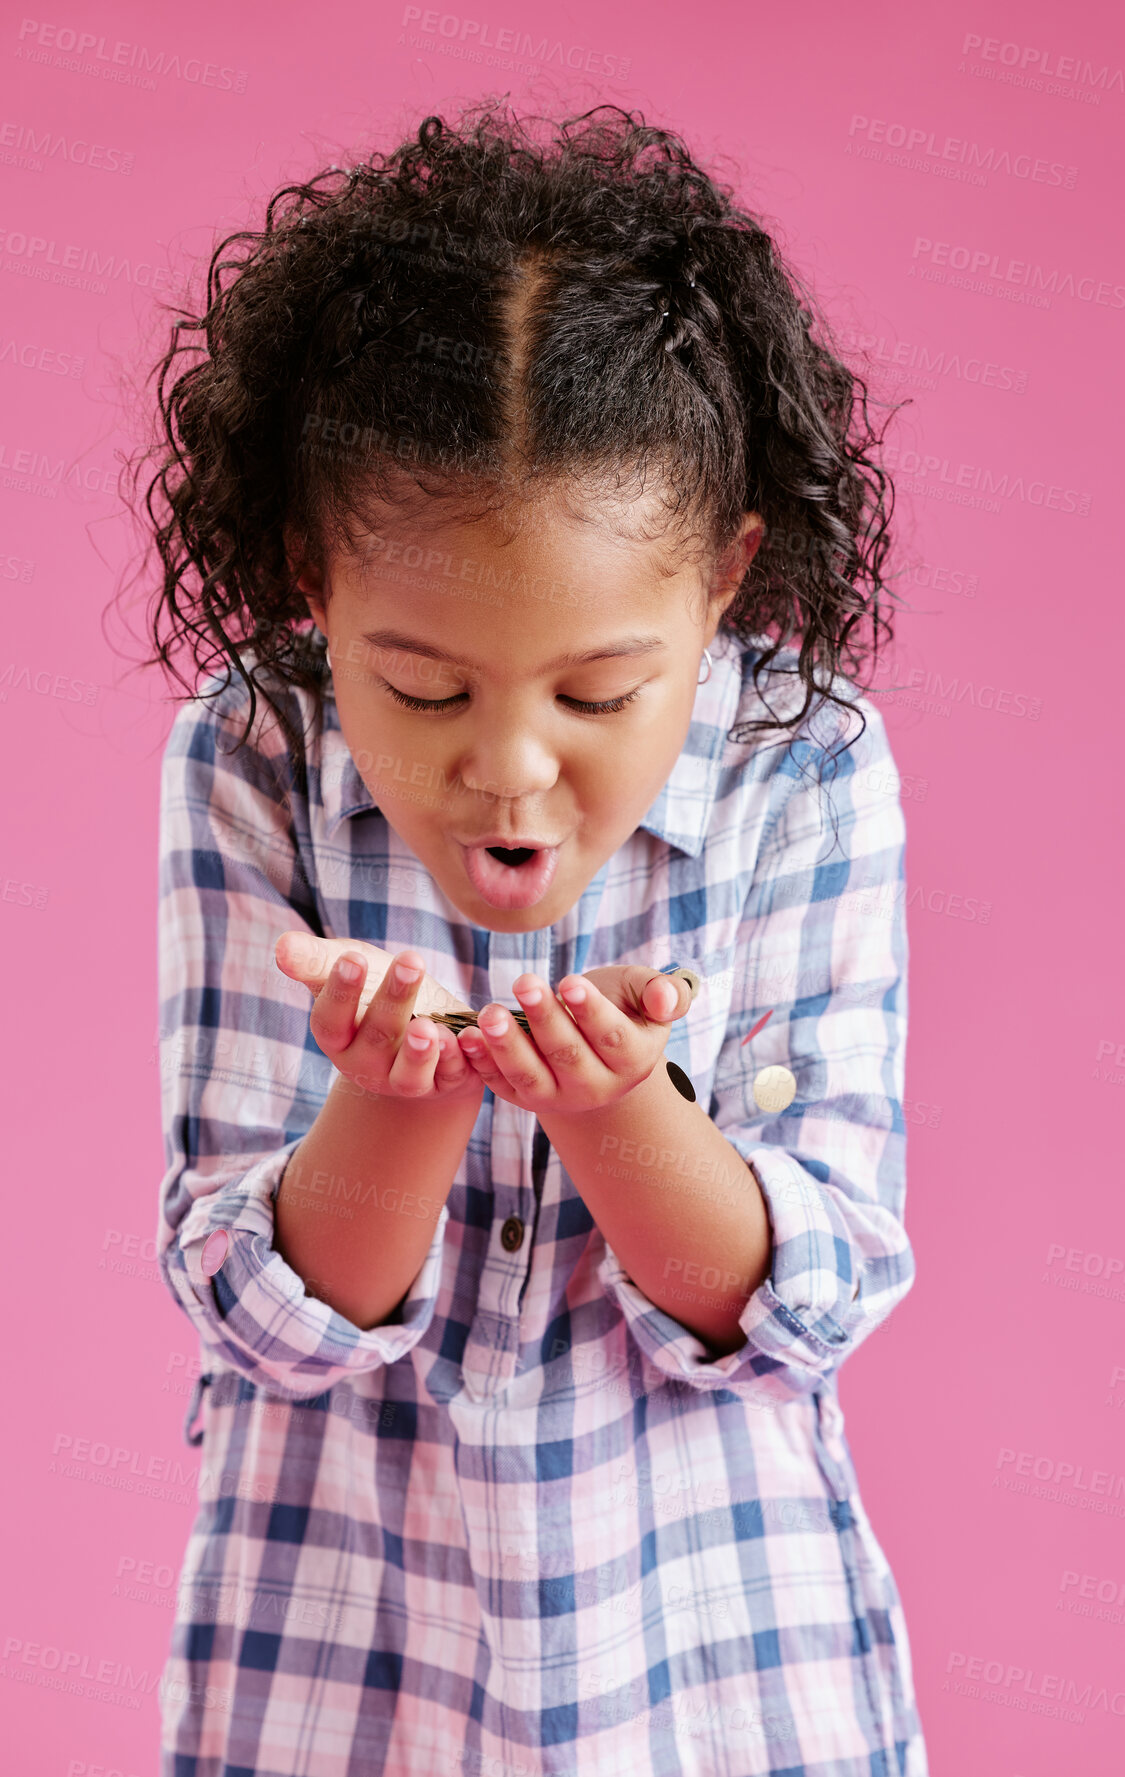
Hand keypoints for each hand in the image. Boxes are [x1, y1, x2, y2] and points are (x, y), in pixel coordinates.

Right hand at [275, 932, 482, 1104]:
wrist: (425, 1023)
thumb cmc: (375, 990)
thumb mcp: (349, 967)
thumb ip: (316, 960)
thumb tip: (281, 947)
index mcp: (337, 1037)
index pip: (330, 1020)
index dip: (340, 992)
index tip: (352, 958)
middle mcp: (365, 1064)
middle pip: (376, 1035)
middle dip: (393, 999)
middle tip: (410, 960)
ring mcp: (402, 1079)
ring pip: (408, 1073)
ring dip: (418, 1051)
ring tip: (428, 1027)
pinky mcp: (442, 1083)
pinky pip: (448, 1078)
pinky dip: (456, 1062)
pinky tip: (463, 1039)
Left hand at [456, 964, 694, 1115]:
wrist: (595, 1047)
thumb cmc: (622, 1008)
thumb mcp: (644, 995)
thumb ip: (663, 992)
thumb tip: (667, 997)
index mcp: (633, 1061)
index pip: (613, 1038)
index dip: (591, 1010)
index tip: (569, 980)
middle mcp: (597, 1087)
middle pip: (569, 1054)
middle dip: (544, 1018)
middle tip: (523, 980)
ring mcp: (559, 1098)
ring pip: (531, 1075)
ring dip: (507, 1045)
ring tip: (489, 1012)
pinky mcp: (526, 1099)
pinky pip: (501, 1084)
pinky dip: (481, 1062)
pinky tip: (464, 1036)